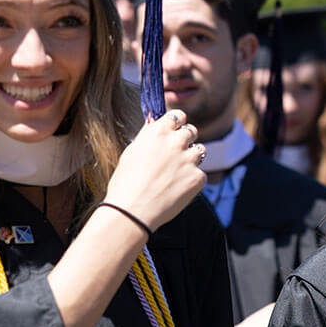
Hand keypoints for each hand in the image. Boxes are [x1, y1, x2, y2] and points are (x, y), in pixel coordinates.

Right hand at [103, 110, 207, 231]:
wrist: (132, 211)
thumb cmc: (125, 183)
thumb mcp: (131, 152)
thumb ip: (148, 136)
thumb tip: (155, 124)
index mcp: (158, 132)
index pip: (178, 115)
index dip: (177, 123)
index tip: (175, 129)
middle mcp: (176, 142)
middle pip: (191, 131)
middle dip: (185, 140)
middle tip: (176, 154)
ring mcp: (189, 159)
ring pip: (199, 151)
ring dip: (191, 159)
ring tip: (175, 174)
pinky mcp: (198, 177)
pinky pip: (200, 174)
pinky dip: (191, 180)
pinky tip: (176, 189)